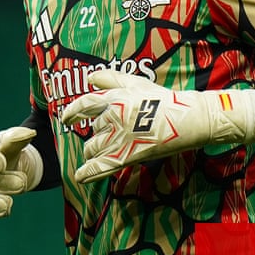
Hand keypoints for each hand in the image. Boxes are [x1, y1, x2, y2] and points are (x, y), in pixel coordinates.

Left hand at [60, 70, 254, 183]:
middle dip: (100, 134)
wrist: (188, 119)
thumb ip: (111, 79)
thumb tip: (90, 78)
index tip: (67, 119)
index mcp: (114, 99)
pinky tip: (80, 176)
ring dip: (97, 150)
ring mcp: (119, 139)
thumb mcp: (137, 84)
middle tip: (116, 134)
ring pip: (95, 148)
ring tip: (110, 149)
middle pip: (94, 130)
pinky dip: (88, 173)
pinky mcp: (127, 157)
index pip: (85, 105)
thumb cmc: (164, 99)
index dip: (72, 113)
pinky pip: (100, 167)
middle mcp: (113, 118)